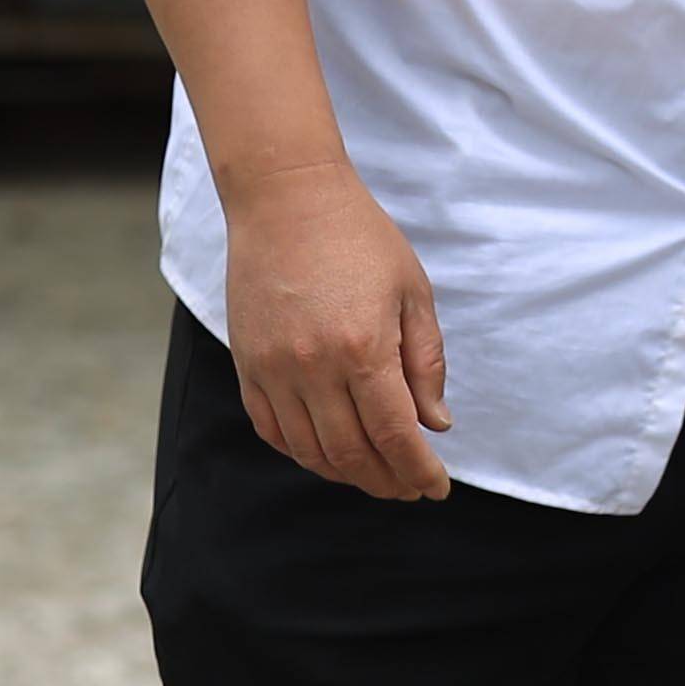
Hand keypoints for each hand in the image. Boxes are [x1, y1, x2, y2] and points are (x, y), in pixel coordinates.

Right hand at [222, 168, 451, 499]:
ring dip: (346, 474)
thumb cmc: (358, 238)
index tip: (437, 488)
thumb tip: (435, 425)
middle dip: (387, 481)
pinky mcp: (247, 364)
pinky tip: (328, 454)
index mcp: (363, 349)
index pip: (395, 436)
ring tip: (375, 475)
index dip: (419, 471)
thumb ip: (426, 363)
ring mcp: (273, 369)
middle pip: (353, 454)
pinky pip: (272, 430)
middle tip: (409, 486)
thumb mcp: (412, 293)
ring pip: (310, 451)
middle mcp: (313, 367)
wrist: (285, 198)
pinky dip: (302, 452)